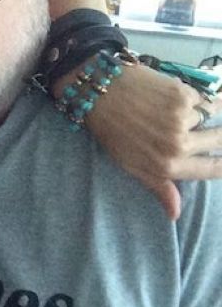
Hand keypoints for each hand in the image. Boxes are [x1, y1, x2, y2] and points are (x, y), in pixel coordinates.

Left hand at [83, 64, 221, 219]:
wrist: (97, 92)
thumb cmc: (112, 130)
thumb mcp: (130, 164)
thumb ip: (158, 186)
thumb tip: (176, 214)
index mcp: (167, 165)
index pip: (213, 169)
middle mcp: (179, 144)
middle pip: (220, 140)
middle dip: (218, 135)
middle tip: (201, 130)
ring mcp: (183, 119)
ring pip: (210, 116)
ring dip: (201, 112)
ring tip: (173, 108)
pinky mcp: (183, 95)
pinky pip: (200, 98)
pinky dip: (191, 96)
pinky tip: (170, 95)